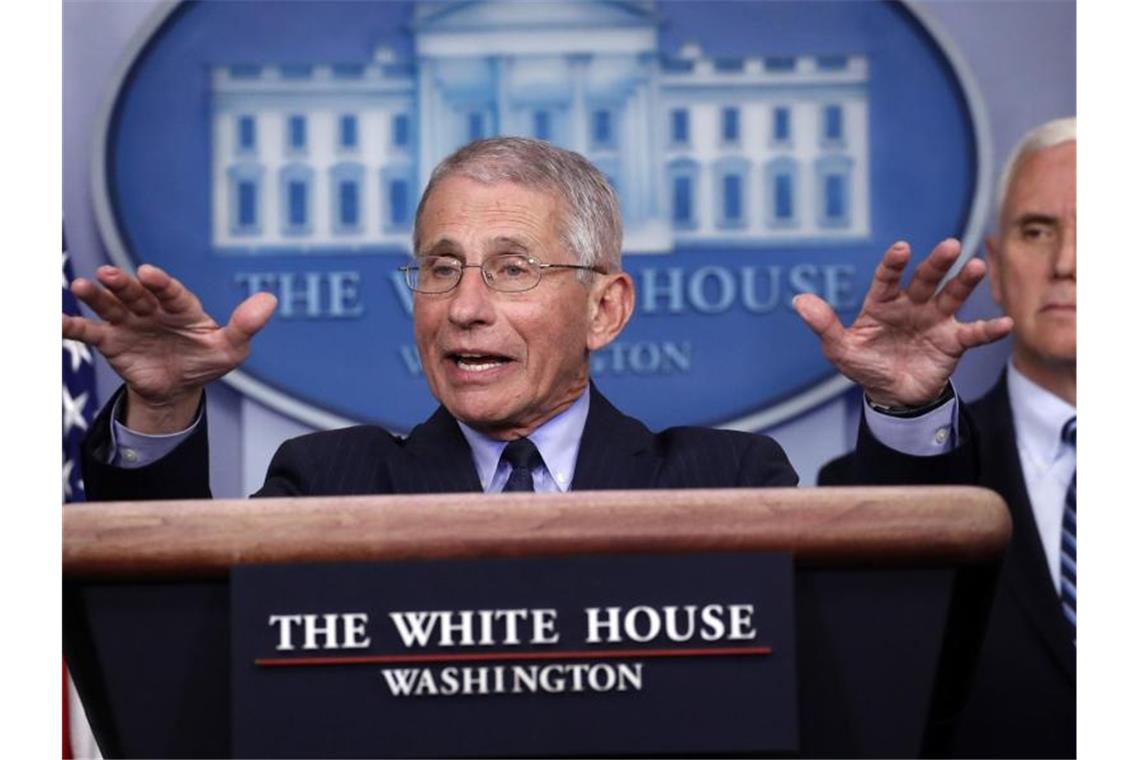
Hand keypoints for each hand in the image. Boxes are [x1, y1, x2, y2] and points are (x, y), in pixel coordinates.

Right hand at [63, 264, 276, 432]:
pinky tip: (57, 321)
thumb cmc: (207, 360)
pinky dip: (73, 327)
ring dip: (96, 296)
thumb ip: (245, 326)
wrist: (179, 388)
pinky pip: (90, 333)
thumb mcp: (231, 348)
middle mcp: (153, 309)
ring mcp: (130, 323)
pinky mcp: (112, 342)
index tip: (150, 274)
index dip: (161, 284)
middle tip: (109, 274)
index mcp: (183, 307)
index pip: (172, 293)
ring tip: (81, 286)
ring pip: (111, 306)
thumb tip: (270, 301)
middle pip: (137, 294)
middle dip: (123, 284)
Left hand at [793, 239, 1011, 407]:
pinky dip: (989, 329)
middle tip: (949, 246)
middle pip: (926, 280)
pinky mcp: (953, 341)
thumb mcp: (841, 350)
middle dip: (936, 263)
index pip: (887, 278)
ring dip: (965, 282)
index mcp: (882, 303)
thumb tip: (799, 301)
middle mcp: (912, 305)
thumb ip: (824, 326)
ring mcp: (935, 320)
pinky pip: (973, 333)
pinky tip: (1005, 323)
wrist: (893, 395)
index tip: (901, 249)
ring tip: (977, 267)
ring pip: (952, 296)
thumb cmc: (866, 365)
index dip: (893, 264)